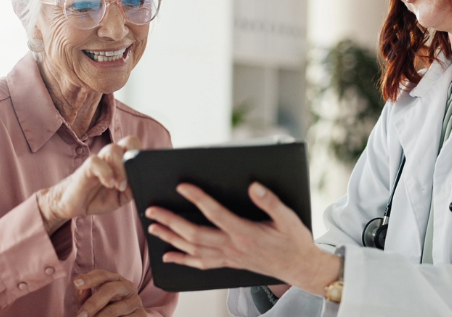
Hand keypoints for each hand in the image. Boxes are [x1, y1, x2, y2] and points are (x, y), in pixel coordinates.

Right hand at [37, 136, 140, 233]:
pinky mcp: (86, 168)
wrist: (73, 205)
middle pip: (130, 141)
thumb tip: (146, 184)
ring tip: (119, 187)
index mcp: (123, 162)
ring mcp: (99, 161)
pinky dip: (105, 172)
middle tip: (134, 176)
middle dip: (135, 155)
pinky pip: (96, 161)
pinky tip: (109, 184)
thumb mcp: (122, 198)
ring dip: (121, 169)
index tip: (147, 174)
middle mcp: (112, 157)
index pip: (138, 148)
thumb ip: (134, 189)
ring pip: (113, 149)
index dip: (145, 156)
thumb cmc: (99, 197)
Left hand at [73, 269, 145, 316]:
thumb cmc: (104, 311)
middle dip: (92, 303)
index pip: (102, 275)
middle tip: (80, 316)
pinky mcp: (141, 315)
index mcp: (116, 280)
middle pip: (109, 289)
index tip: (76, 283)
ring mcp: (136, 301)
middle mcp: (128, 287)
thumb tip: (80, 289)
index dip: (89, 278)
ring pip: (114, 310)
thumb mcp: (92, 303)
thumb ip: (83, 296)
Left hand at [144, 182, 340, 295]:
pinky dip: (182, 260)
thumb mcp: (288, 217)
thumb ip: (269, 201)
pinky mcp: (228, 263)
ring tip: (152, 228)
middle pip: (194, 234)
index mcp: (245, 232)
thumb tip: (253, 185)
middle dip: (171, 221)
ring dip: (170, 238)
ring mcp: (229, 257)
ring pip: (193, 250)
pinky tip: (168, 256)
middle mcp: (233, 246)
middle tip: (152, 210)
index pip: (215, 213)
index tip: (181, 186)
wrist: (299, 267)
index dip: (197, 199)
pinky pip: (201, 264)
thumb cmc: (294, 240)